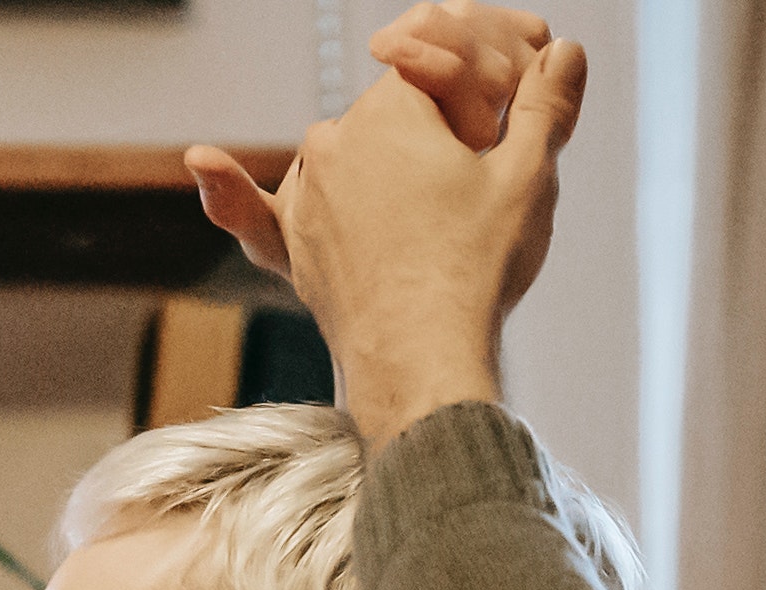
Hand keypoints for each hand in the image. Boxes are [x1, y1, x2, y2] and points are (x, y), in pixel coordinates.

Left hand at [185, 7, 587, 450]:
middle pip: (395, 118)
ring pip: (351, 160)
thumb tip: (564, 50)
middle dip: (438, 138)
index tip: (504, 127)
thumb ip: (545, 105)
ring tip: (439, 228)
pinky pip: (268, 211)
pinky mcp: (292, 244)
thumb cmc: (476, 270)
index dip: (479, 94)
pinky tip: (202, 161)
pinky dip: (238, 193)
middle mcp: (334, 139)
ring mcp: (306, 192)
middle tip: (482, 192)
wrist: (422, 364)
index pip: (437, 70)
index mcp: (391, 108)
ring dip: (386, 172)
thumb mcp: (528, 177)